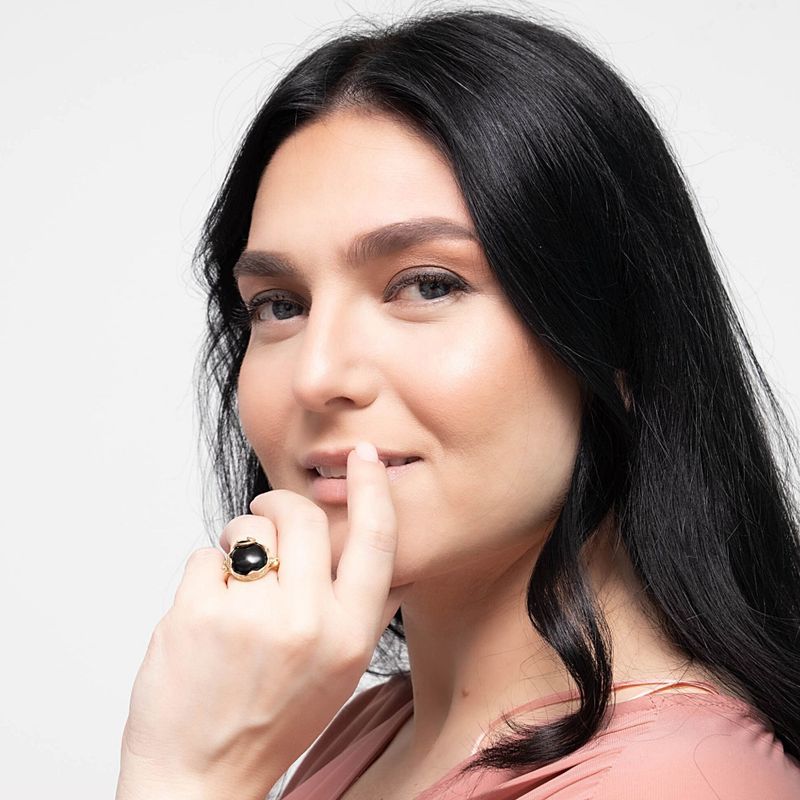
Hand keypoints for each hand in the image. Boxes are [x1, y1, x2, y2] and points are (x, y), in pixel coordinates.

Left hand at [117, 441, 410, 799]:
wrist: (200, 777)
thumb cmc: (272, 720)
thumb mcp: (339, 671)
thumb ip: (360, 610)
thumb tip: (378, 551)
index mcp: (350, 636)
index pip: (376, 540)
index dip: (372, 488)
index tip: (363, 457)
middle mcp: (307, 623)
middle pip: (302, 516)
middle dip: (278, 504)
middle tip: (265, 514)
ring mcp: (250, 618)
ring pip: (248, 530)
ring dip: (237, 543)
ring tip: (233, 585)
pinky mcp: (196, 615)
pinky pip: (205, 555)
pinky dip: (204, 575)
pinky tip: (206, 613)